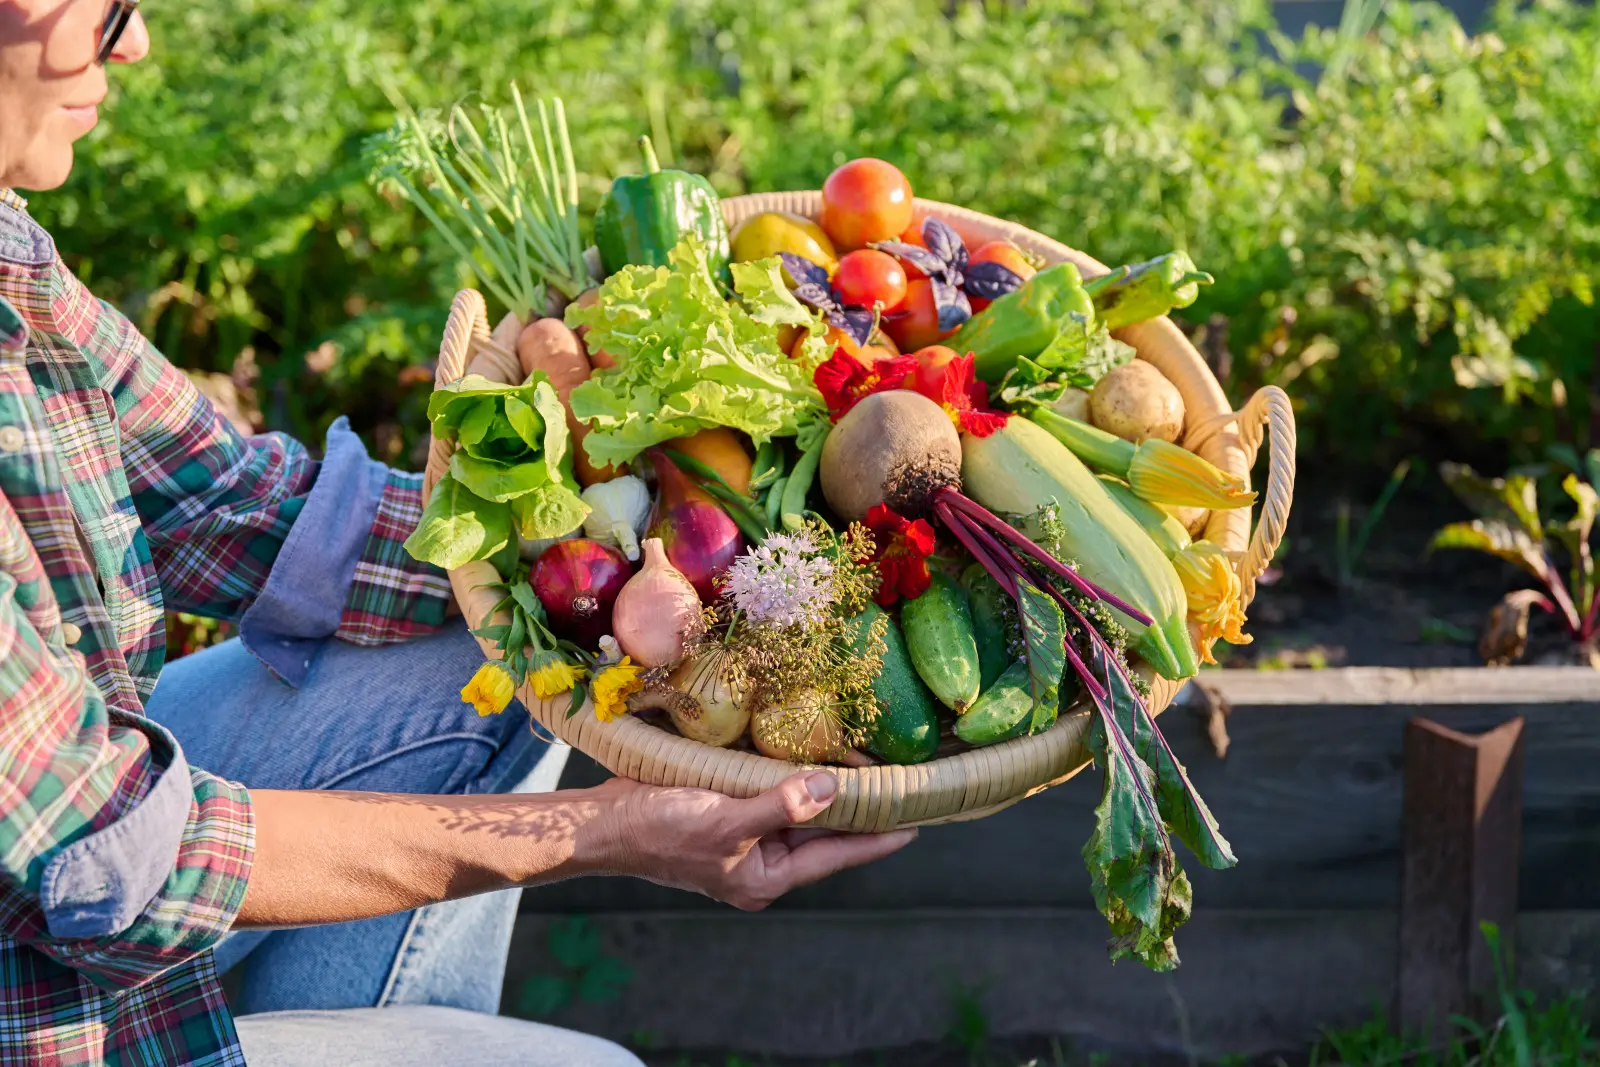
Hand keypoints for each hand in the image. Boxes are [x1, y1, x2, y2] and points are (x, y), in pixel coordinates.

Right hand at [593, 772, 916, 910]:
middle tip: (900, 783)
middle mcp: (761, 862)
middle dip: (857, 807)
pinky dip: (793, 777)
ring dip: (827, 788)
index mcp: (766, 877)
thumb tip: (834, 789)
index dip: (878, 836)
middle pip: (823, 833)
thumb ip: (782, 806)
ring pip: (800, 811)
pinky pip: (773, 795)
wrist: (603, 824)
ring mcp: (744, 838)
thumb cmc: (660, 830)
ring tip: (870, 766)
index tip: (917, 822)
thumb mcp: (726, 820)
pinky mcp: (728, 812)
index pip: (836, 854)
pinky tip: (812, 755)